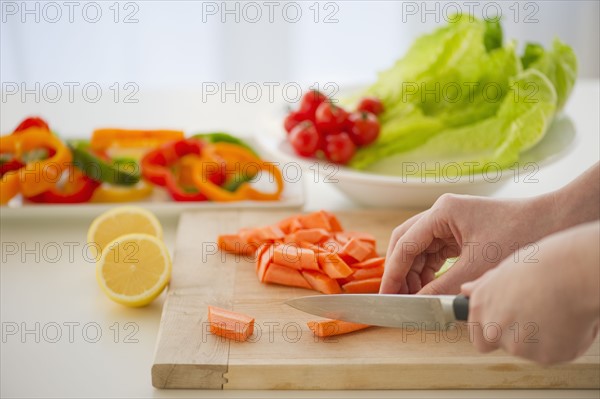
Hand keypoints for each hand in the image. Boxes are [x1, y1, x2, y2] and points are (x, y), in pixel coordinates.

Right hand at [380, 193, 556, 294]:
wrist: (555, 222)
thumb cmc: (519, 236)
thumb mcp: (476, 267)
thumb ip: (441, 288)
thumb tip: (417, 305)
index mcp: (442, 212)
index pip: (405, 244)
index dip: (394, 273)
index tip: (386, 296)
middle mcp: (442, 212)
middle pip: (407, 242)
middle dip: (400, 271)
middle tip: (395, 298)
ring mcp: (451, 221)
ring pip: (420, 248)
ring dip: (414, 272)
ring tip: (413, 298)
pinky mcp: (461, 231)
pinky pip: (435, 251)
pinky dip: (429, 270)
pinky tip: (428, 288)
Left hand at [462, 222, 599, 364]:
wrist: (570, 273)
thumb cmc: (540, 266)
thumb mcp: (503, 271)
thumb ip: (483, 287)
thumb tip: (465, 290)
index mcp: (480, 307)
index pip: (480, 340)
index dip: (494, 335)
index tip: (509, 326)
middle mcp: (493, 329)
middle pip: (506, 345)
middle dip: (521, 335)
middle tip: (539, 313)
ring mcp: (518, 345)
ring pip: (531, 350)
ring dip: (542, 338)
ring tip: (554, 310)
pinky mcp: (544, 356)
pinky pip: (553, 353)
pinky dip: (561, 343)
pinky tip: (566, 320)